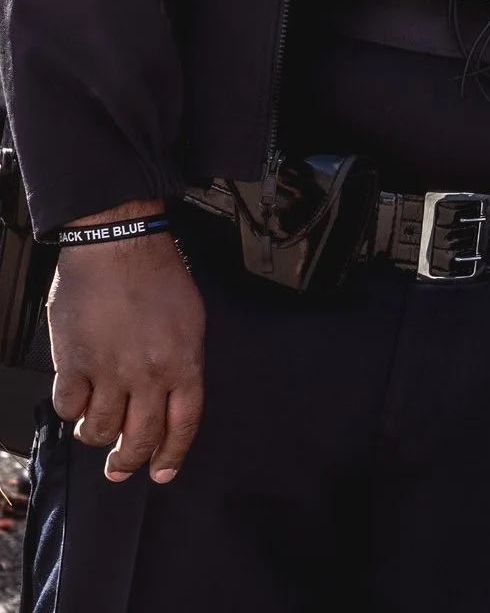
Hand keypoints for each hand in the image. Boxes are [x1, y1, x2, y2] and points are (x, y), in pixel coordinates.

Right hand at [46, 201, 205, 483]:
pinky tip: (76, 398)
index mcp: (184, 362)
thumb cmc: (157, 276)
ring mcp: (110, 370)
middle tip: (119, 470)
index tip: (162, 473)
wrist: (117, 246)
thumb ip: (181, 363)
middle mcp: (149, 373)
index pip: (184, 424)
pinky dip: (70, 410)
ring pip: (100, 428)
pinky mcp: (73, 362)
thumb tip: (167, 400)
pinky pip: (68, 406)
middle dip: (129, 462)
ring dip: (96, 434)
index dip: (172, 455)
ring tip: (95, 428)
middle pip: (140, 437)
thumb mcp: (190, 320)